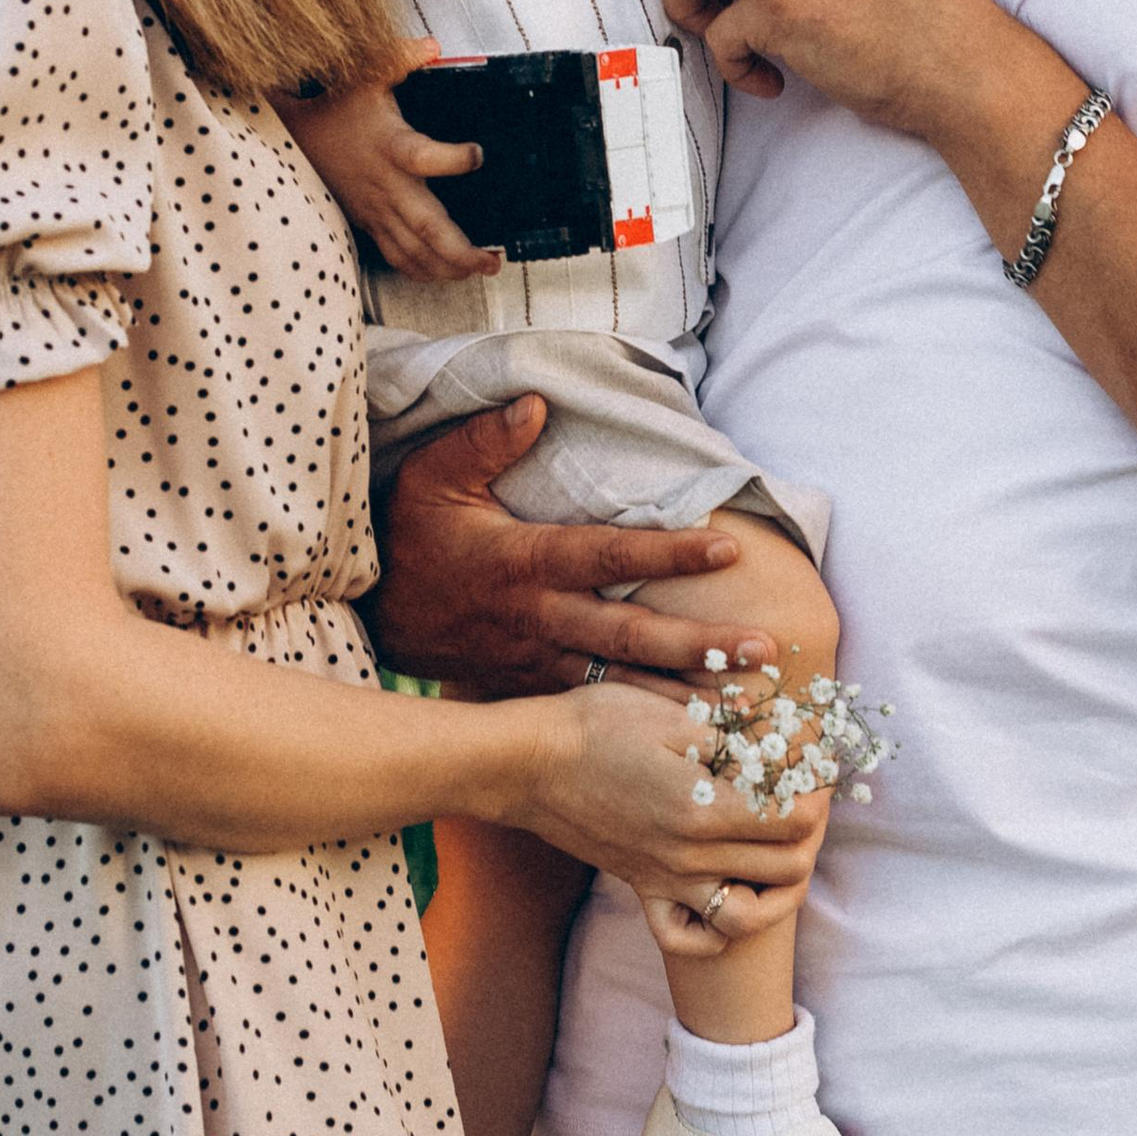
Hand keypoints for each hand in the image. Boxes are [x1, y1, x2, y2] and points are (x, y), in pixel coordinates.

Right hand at [282, 56, 494, 279]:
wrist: (293, 136)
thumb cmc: (335, 106)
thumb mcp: (365, 74)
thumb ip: (398, 58)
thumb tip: (430, 45)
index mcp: (392, 147)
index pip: (424, 156)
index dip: (453, 159)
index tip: (478, 154)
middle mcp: (386, 185)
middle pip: (426, 226)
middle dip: (461, 250)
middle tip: (492, 261)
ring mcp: (376, 209)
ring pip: (413, 250)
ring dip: (447, 267)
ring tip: (479, 270)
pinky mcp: (368, 221)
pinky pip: (396, 255)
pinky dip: (422, 270)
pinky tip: (445, 275)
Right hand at [368, 397, 780, 688]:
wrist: (372, 617)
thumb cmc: (411, 540)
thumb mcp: (432, 479)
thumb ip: (485, 441)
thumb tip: (536, 403)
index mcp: (524, 563)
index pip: (609, 554)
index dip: (669, 551)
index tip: (728, 547)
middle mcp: (540, 617)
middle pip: (630, 634)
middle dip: (699, 644)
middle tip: (764, 650)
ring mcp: (538, 659)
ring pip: (620, 680)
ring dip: (682, 693)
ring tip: (745, 704)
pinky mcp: (534, 686)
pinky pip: (595, 707)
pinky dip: (640, 719)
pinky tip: (689, 732)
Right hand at [517, 679, 822, 957]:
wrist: (528, 763)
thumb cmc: (597, 726)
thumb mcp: (672, 715)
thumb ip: (735, 740)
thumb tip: (788, 748)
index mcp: (705, 809)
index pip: (797, 819)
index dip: (818, 790)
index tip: (814, 765)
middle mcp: (691, 857)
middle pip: (788, 866)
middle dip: (813, 831)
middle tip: (807, 796)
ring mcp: (667, 881)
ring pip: (750, 915)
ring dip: (782, 888)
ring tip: (783, 850)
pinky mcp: (643, 890)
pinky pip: (690, 937)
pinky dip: (718, 929)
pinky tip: (727, 891)